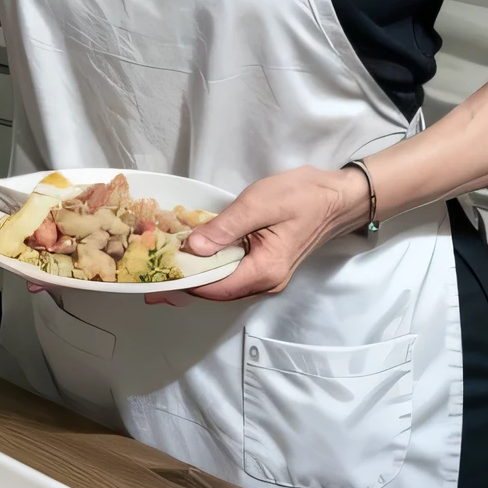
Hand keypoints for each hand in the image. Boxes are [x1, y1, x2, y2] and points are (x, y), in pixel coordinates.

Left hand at [145, 165, 370, 305]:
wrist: (338, 196)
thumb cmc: (303, 196)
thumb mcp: (260, 204)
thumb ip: (226, 228)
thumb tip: (193, 249)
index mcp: (264, 271)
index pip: (215, 288)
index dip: (183, 285)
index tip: (154, 281)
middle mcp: (265, 282)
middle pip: (217, 292)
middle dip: (183, 287)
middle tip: (149, 284)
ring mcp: (267, 275)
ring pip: (224, 284)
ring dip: (195, 279)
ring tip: (163, 274)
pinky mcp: (267, 264)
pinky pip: (233, 273)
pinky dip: (211, 269)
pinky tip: (194, 260)